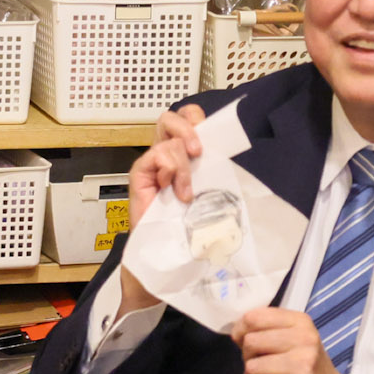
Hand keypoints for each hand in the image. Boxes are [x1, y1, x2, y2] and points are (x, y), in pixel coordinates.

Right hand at [119, 104, 206, 313]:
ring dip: (182, 161)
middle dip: (187, 126)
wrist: (166, 256)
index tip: (213, 138)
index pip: (189, 120)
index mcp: (185, 157)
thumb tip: (232, 152)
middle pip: (172, 117)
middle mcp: (167, 156)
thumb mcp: (210, 196)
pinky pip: (155, 155)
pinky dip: (169, 168)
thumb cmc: (189, 229)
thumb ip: (214, 172)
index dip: (198, 119)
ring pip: (166, 136)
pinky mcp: (141, 175)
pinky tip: (174, 190)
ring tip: (186, 189)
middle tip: (198, 149)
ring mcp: (153, 165)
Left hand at [234, 306, 347, 373]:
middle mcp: (305, 337)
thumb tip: (236, 332)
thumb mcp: (291, 337)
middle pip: (251, 341)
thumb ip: (264, 329)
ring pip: (253, 365)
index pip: (254, 317)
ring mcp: (305, 361)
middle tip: (260, 363)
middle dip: (248, 356)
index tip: (244, 340)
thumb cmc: (304, 364)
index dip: (241, 330)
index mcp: (299, 321)